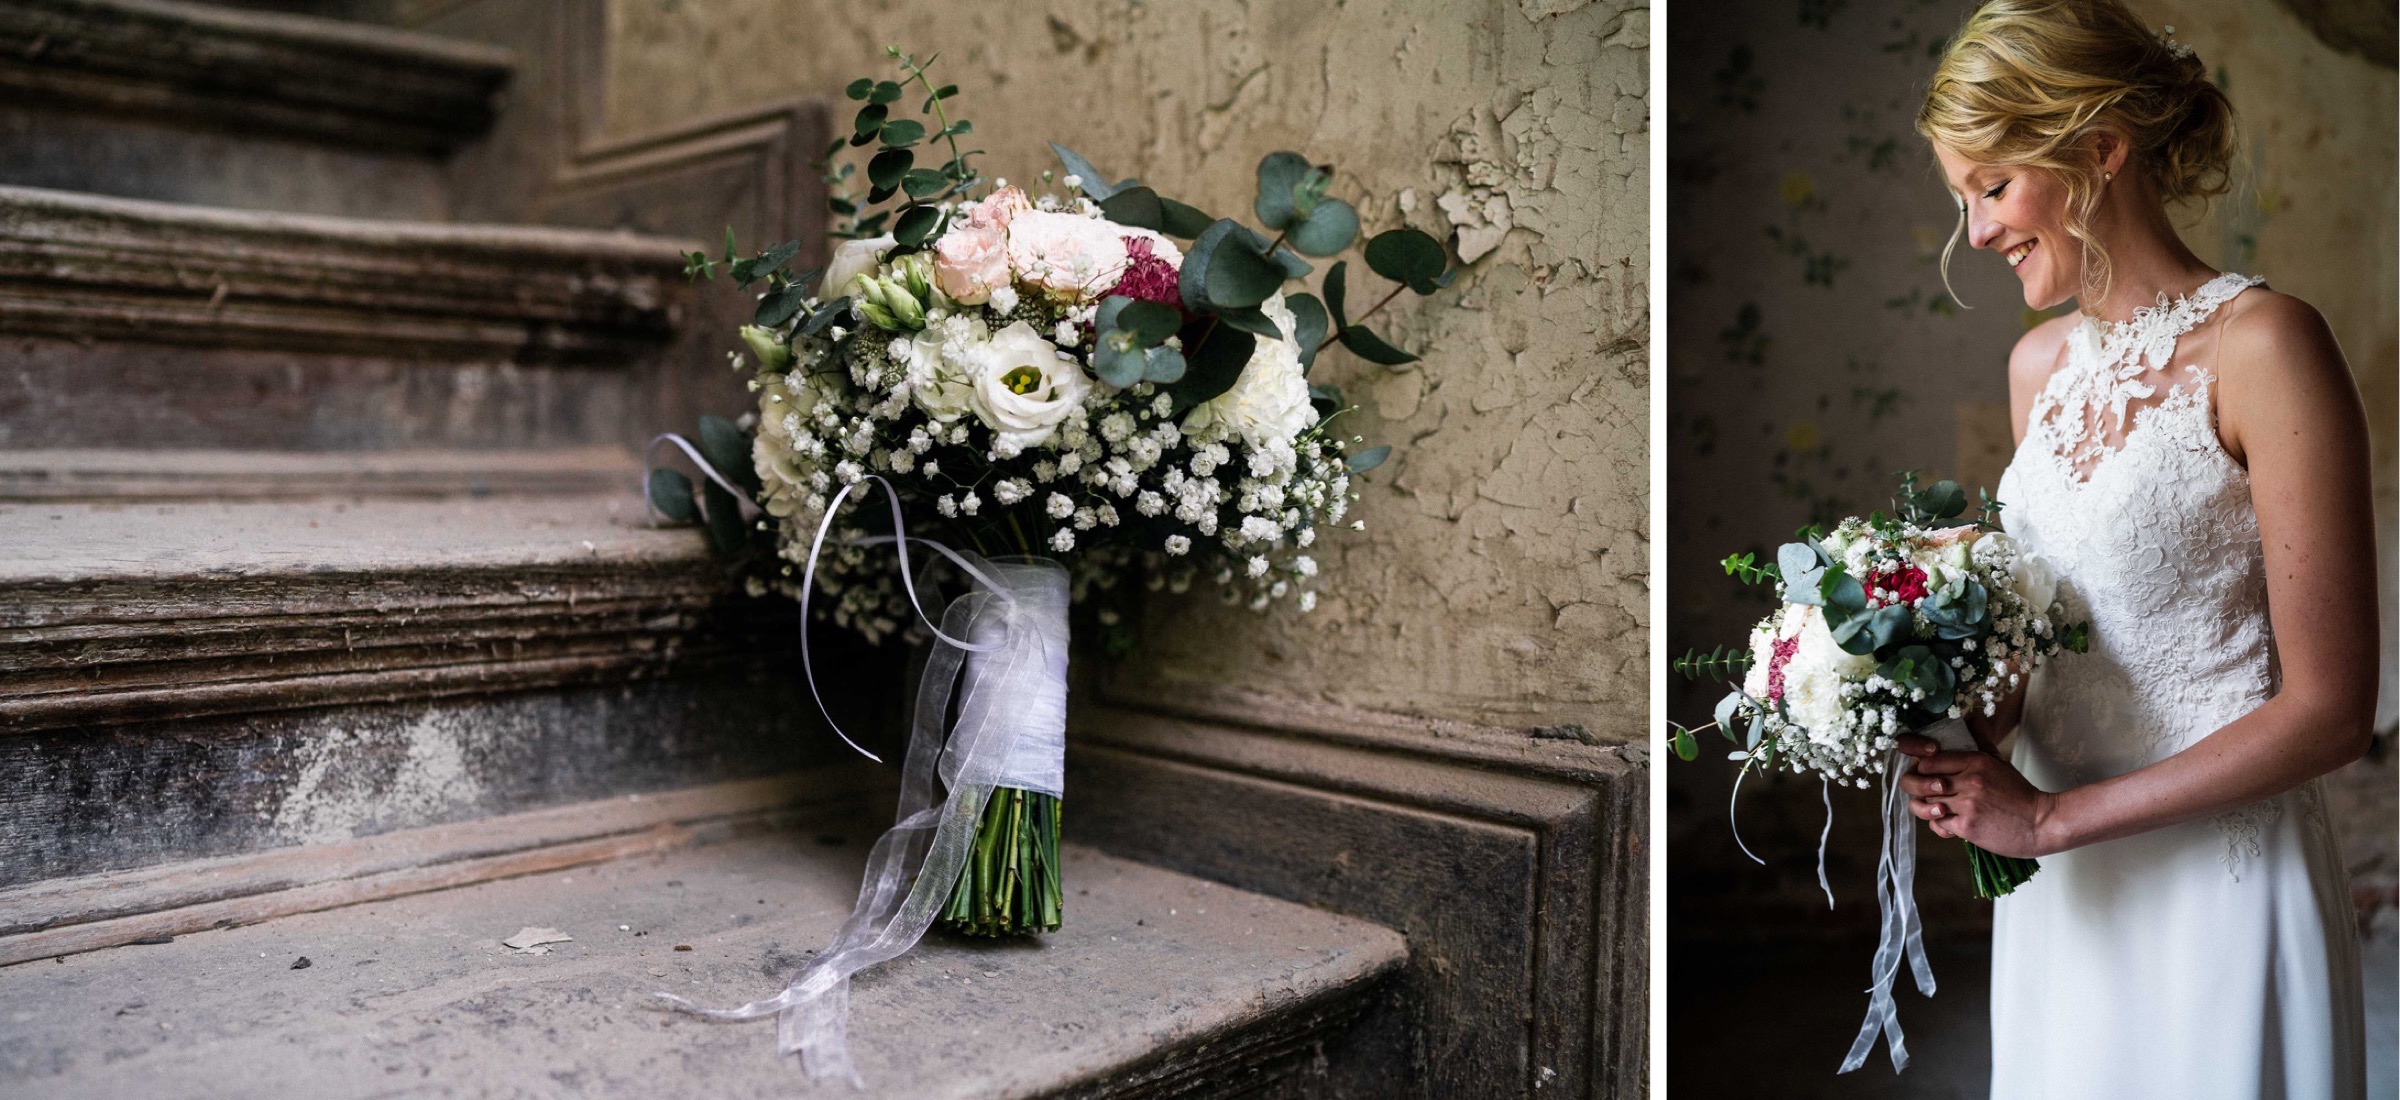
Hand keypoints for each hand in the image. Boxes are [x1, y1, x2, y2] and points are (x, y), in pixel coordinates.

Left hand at [1895, 734, 2060, 857]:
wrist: (2042, 822)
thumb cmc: (2019, 793)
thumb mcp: (1999, 762)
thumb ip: (1981, 740)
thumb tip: (1970, 714)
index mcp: (1975, 761)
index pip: (1927, 761)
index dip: (1922, 770)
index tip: (1928, 777)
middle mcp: (1969, 780)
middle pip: (1921, 783)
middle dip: (1921, 791)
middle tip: (1931, 796)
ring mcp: (1968, 804)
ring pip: (1926, 805)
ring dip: (1930, 810)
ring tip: (1943, 810)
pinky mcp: (1968, 826)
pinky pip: (1937, 824)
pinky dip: (1941, 826)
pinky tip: (1953, 824)